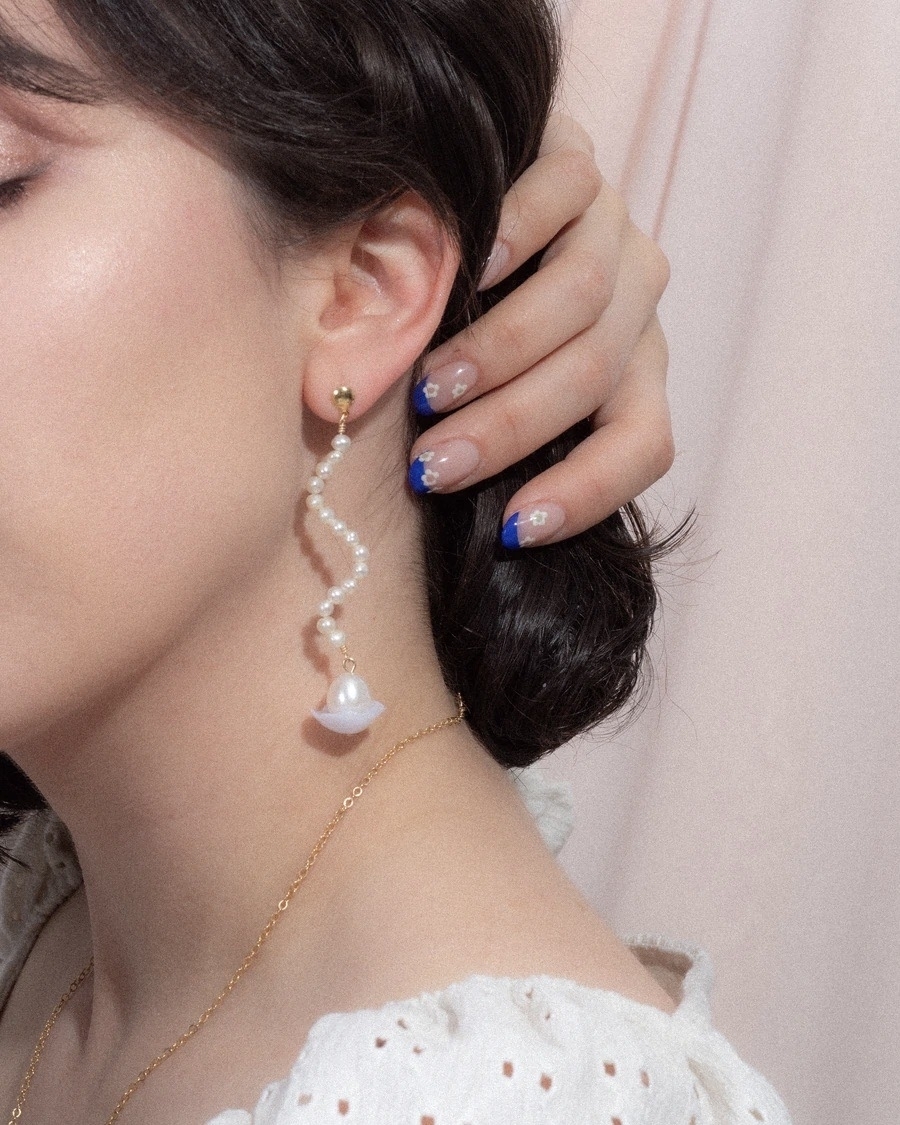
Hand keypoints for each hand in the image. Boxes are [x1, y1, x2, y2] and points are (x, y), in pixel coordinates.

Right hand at [409, 114, 673, 547]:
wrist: (442, 202)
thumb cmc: (449, 326)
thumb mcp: (472, 395)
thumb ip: (474, 428)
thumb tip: (435, 489)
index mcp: (631, 369)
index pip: (644, 442)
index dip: (586, 491)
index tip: (510, 530)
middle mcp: (635, 305)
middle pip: (592, 374)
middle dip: (509, 430)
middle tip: (434, 467)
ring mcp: (614, 229)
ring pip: (583, 298)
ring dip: (499, 354)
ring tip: (430, 387)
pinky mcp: (579, 159)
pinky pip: (566, 194)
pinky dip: (513, 235)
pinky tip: (459, 272)